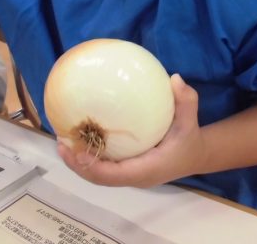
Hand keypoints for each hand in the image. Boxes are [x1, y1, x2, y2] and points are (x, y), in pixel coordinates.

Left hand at [56, 74, 204, 188]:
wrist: (195, 155)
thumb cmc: (189, 138)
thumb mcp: (190, 119)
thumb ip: (186, 100)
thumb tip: (175, 78)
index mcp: (148, 168)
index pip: (116, 175)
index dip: (93, 167)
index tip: (77, 152)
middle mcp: (136, 176)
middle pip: (100, 178)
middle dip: (78, 164)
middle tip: (61, 142)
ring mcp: (130, 175)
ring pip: (98, 174)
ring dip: (78, 161)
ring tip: (62, 140)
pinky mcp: (126, 169)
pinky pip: (103, 166)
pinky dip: (88, 155)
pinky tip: (77, 136)